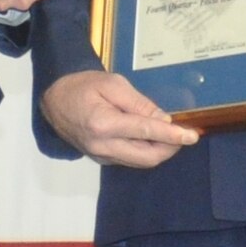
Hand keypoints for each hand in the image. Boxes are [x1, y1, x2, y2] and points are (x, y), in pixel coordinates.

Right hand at [40, 69, 198, 168]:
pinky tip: (150, 138)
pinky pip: (130, 160)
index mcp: (104, 124)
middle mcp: (103, 146)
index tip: (192, 136)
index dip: (172, 135)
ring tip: (169, 134)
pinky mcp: (101, 159)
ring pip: (140, 162)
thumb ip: (139, 104)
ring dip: (159, 151)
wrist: (53, 100)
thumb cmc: (82, 85)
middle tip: (182, 134)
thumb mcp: (112, 84)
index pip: (146, 133)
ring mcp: (101, 156)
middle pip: (147, 157)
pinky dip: (145, 151)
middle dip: (170, 148)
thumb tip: (163, 120)